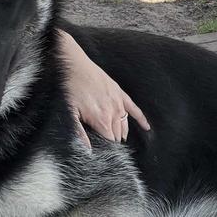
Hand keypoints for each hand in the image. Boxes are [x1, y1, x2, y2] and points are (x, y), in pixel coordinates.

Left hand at [58, 30, 149, 147]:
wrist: (74, 64)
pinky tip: (146, 127)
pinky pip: (134, 108)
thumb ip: (79, 133)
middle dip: (113, 141)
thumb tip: (87, 150)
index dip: (107, 148)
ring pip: (125, 124)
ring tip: (118, 140)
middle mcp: (113, 111)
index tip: (103, 152)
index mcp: (101, 119)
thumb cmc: (70, 88)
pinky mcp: (119, 93)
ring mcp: (118, 102)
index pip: (110, 140)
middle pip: (118, 134)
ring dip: (122, 133)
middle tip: (107, 146)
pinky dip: (141, 118)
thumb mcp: (70, 113)